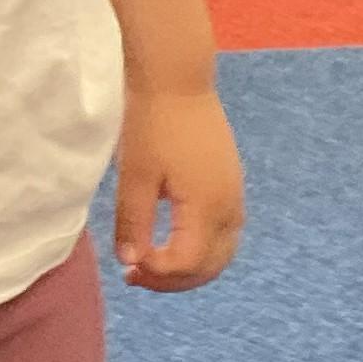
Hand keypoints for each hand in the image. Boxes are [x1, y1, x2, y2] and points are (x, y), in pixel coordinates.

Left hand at [114, 84, 244, 292]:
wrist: (178, 81)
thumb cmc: (152, 123)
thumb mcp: (135, 175)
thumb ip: (134, 223)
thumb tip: (131, 262)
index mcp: (206, 207)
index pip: (187, 263)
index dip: (157, 273)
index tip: (127, 267)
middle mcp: (229, 209)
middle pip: (210, 267)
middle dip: (173, 280)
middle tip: (136, 277)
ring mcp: (235, 199)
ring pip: (220, 255)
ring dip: (189, 269)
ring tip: (153, 265)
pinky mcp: (232, 189)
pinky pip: (223, 236)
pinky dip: (200, 251)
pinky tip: (173, 242)